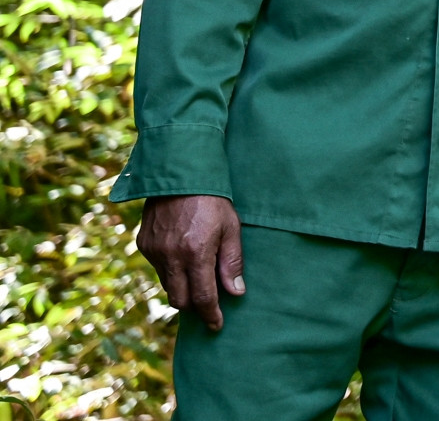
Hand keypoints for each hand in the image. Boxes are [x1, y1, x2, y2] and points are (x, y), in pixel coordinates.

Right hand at [136, 194, 244, 330]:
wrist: (180, 173)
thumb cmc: (213, 199)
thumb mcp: (231, 227)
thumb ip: (232, 262)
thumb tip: (235, 292)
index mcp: (195, 253)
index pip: (202, 298)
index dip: (210, 315)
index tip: (217, 326)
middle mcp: (170, 256)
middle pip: (179, 299)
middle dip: (194, 307)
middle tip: (209, 306)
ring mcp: (153, 251)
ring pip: (167, 285)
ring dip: (182, 288)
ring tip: (198, 280)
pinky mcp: (143, 244)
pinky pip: (157, 268)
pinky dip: (171, 271)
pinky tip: (183, 259)